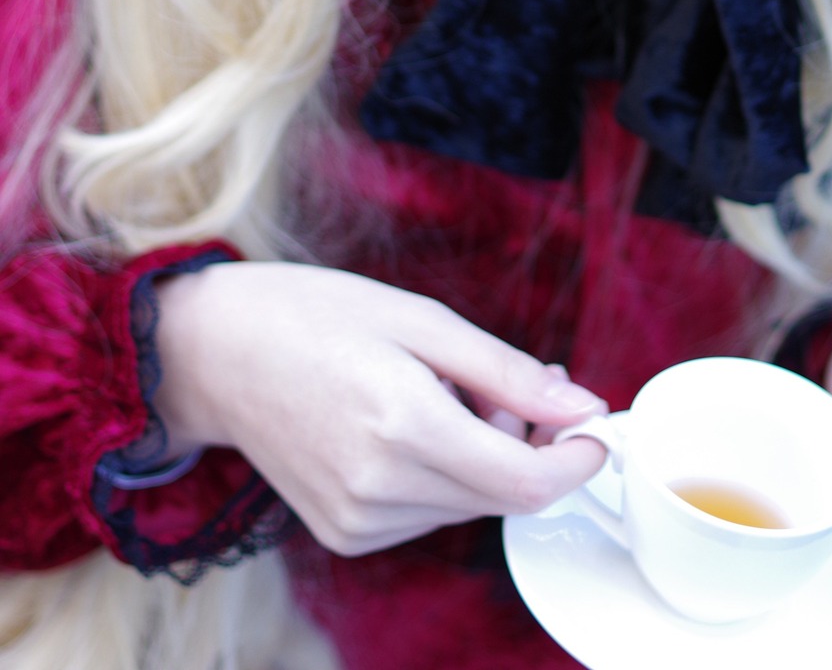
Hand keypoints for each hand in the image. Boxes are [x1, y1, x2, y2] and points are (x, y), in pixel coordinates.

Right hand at [154, 262, 607, 554]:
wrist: (219, 351)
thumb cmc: (318, 315)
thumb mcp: (422, 319)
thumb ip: (508, 372)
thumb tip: (585, 408)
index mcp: (402, 424)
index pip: (525, 482)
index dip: (576, 460)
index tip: (594, 426)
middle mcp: (378, 486)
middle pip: (502, 494)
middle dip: (530, 442)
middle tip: (521, 377)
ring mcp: (357, 520)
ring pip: (469, 504)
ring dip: (485, 456)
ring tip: (450, 390)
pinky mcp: (344, 534)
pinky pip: (428, 512)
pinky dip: (444, 474)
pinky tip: (412, 424)